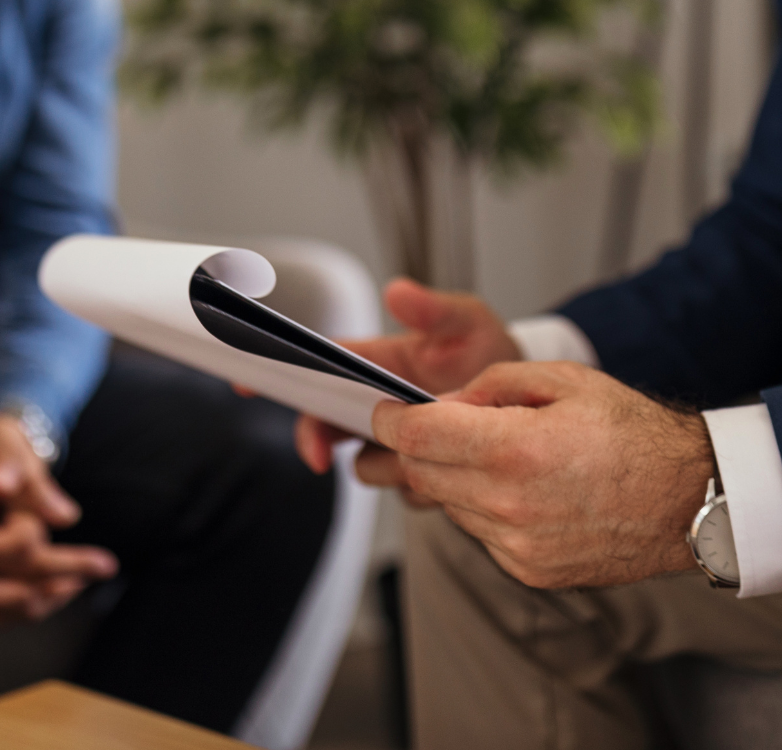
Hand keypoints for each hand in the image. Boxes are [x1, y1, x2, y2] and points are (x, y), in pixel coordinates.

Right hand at [0, 423, 116, 629]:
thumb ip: (29, 492)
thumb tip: (70, 515)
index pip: (40, 563)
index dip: (78, 563)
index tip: (107, 566)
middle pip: (24, 598)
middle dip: (60, 590)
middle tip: (85, 582)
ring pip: (0, 616)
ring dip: (34, 606)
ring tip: (60, 592)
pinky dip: (0, 612)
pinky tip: (19, 601)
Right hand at [293, 278, 520, 483]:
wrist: (531, 403)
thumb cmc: (491, 352)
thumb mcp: (470, 322)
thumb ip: (435, 309)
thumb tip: (398, 291)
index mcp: (377, 361)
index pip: (318, 366)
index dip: (281, 373)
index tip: (250, 384)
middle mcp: (376, 403)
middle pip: (323, 422)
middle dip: (316, 436)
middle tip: (321, 451)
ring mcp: (394, 441)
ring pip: (363, 464)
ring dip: (383, 464)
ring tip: (418, 451)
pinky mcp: (418, 473)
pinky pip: (405, 489)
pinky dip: (422, 483)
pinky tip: (451, 468)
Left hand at [370, 361, 713, 590]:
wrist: (689, 499)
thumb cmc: (634, 434)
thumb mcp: (562, 381)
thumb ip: (491, 386)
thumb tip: (444, 404)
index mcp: (514, 450)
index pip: (416, 436)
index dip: (390, 419)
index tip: (385, 410)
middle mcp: (509, 506)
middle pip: (422, 475)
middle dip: (418, 447)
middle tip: (433, 425)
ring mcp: (518, 546)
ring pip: (448, 506)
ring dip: (453, 478)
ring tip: (495, 454)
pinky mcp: (529, 571)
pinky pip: (481, 534)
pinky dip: (484, 508)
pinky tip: (521, 489)